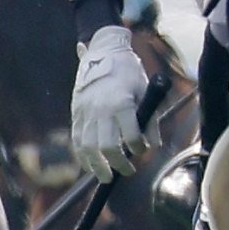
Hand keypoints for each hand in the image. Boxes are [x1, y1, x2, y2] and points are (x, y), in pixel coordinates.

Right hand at [69, 27, 157, 182]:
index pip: (131, 136)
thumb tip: (152, 146)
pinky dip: (83, 156)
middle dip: (118, 164)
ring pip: (89, 148)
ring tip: (106, 176)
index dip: (139, 148)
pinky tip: (90, 165)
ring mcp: (86, 113)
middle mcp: (101, 110)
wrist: (102, 52)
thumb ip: (150, 120)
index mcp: (122, 103)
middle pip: (108, 147)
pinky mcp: (76, 114)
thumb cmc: (128, 73)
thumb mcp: (145, 92)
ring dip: (98, 166)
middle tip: (127, 171)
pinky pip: (77, 141)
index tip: (142, 150)